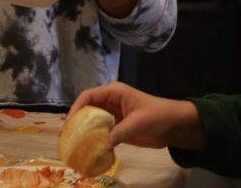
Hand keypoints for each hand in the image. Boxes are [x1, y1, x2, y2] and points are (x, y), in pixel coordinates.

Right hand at [67, 81, 202, 150]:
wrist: (176, 126)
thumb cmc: (159, 116)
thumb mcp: (139, 122)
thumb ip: (120, 131)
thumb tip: (102, 144)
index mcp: (114, 92)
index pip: (88, 96)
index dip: (76, 108)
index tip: (69, 122)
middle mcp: (110, 102)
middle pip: (86, 109)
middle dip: (75, 121)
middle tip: (64, 135)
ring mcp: (113, 115)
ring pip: (91, 121)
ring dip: (82, 131)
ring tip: (70, 143)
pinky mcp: (117, 128)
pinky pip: (101, 132)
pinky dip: (93, 139)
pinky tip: (86, 148)